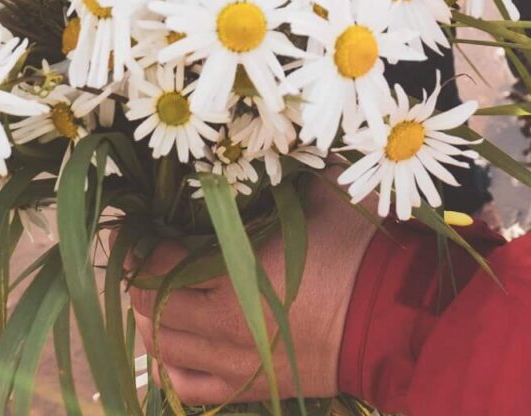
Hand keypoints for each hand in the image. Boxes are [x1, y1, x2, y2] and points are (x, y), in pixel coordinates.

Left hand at [129, 178, 380, 405]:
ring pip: (162, 350)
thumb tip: (257, 143)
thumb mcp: (319, 195)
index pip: (158, 265)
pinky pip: (189, 386)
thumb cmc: (358, 249)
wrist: (394, 317)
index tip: (136, 224)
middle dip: (139, 278)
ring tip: (156, 292)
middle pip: (149, 308)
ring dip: (150, 320)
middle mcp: (225, 328)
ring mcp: (236, 364)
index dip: (138, 244)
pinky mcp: (249, 387)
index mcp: (237, 277)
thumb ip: (279, 171)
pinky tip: (177, 341)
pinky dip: (173, 364)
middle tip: (143, 253)